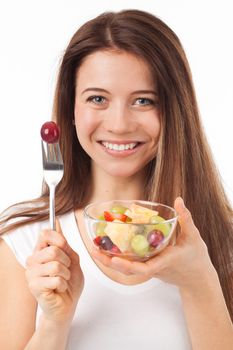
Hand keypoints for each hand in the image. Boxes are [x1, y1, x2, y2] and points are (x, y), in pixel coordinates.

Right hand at [25, 219, 83, 322]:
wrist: (68, 305)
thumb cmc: (69, 282)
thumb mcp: (72, 258)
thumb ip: (64, 243)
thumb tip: (57, 223)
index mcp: (41, 251)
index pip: (45, 234)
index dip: (58, 238)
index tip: (64, 246)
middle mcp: (33, 260)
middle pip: (53, 250)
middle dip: (66, 261)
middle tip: (66, 269)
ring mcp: (32, 273)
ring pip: (55, 265)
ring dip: (66, 274)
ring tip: (62, 280)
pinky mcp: (34, 286)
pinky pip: (56, 279)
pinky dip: (63, 284)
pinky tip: (59, 289)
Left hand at [91, 197, 214, 290]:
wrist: (196, 277)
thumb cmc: (196, 257)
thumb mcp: (193, 237)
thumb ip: (186, 218)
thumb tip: (178, 200)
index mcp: (164, 262)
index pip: (145, 269)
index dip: (129, 266)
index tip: (114, 259)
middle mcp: (154, 267)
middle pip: (129, 270)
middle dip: (110, 263)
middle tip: (94, 250)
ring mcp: (149, 269)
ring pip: (127, 269)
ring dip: (109, 261)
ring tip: (94, 249)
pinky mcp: (147, 267)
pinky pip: (130, 265)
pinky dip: (117, 258)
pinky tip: (107, 247)